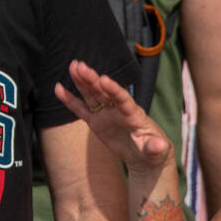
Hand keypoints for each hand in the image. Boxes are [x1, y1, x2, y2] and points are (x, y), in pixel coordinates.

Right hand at [55, 60, 171, 170]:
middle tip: (80, 65)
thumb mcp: (156, 151)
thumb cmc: (153, 151)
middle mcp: (118, 109)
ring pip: (91, 95)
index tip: (103, 79)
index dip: (113, 89)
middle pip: (103, 91)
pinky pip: (81, 110)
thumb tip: (161, 145)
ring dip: (81, 81)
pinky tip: (58, 89)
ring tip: (72, 66)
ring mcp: (106, 114)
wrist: (145, 155)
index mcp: (133, 114)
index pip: (123, 98)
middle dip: (92, 78)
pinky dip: (70, 100)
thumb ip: (155, 147)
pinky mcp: (96, 122)